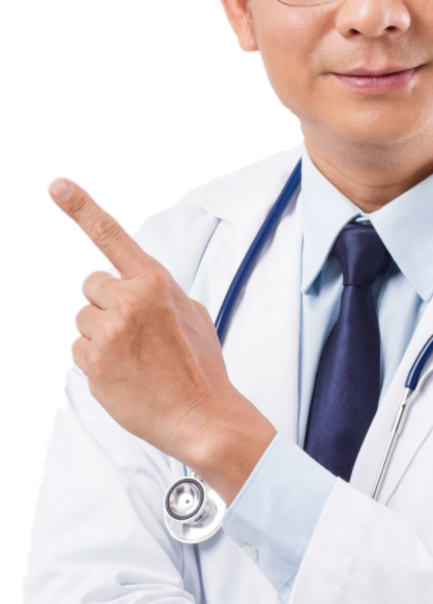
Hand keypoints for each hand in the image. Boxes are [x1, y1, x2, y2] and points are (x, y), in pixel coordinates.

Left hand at [47, 176, 274, 499]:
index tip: (58, 186)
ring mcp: (108, 334)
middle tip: (133, 331)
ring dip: (100, 335)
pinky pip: (79, 351)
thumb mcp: (193, 315)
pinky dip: (97, 362)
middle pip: (91, 286)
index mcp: (155, 283)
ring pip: (83, 320)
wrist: (202, 417)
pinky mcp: (93, 365)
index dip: (81, 207)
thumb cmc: (200, 369)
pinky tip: (124, 375)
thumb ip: (160, 294)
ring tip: (133, 358)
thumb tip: (138, 290)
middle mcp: (128, 302)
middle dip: (106, 304)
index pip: (111, 236)